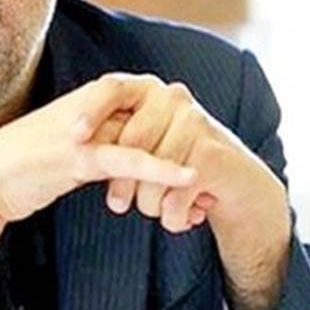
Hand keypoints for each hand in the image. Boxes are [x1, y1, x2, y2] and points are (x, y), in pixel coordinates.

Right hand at [0, 76, 198, 298]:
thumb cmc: (24, 165)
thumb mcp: (71, 148)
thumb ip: (101, 143)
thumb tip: (131, 157)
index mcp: (90, 100)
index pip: (147, 99)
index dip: (174, 122)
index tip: (191, 153)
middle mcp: (92, 108)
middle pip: (155, 111)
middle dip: (183, 138)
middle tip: (204, 172)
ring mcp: (85, 130)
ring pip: (146, 133)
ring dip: (178, 154)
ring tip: (205, 176)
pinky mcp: (78, 156)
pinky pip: (128, 158)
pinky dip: (161, 168)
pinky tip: (188, 178)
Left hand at [76, 73, 291, 309]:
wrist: (237, 185)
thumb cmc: (180, 164)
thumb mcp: (143, 145)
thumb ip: (113, 141)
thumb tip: (73, 153)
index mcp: (149, 90)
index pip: (111, 89)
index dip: (91, 111)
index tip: (72, 139)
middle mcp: (173, 99)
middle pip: (129, 142)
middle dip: (122, 184)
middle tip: (117, 205)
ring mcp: (195, 124)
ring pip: (150, 175)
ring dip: (150, 206)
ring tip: (160, 211)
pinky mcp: (211, 155)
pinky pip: (174, 194)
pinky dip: (173, 217)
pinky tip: (182, 220)